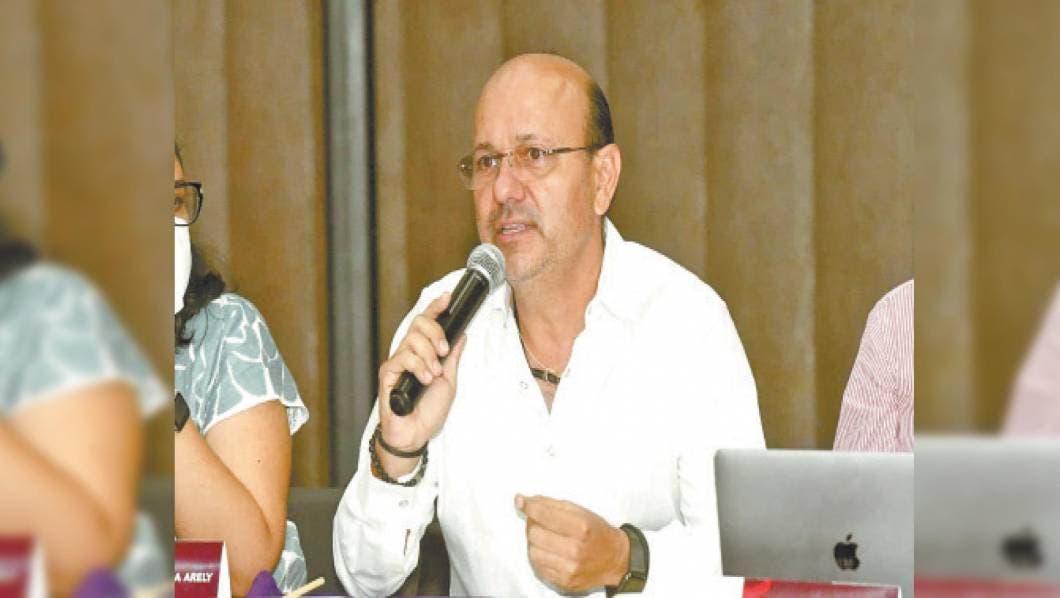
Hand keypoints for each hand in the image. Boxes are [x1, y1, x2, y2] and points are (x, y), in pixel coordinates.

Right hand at [376, 293, 466, 468]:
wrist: (416, 433)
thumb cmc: (428, 411)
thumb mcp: (449, 380)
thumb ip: (453, 358)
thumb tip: (462, 336)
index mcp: (423, 353)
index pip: (427, 323)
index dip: (436, 307)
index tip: (447, 298)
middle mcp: (409, 353)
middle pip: (419, 323)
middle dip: (436, 333)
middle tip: (444, 352)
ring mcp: (397, 362)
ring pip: (412, 340)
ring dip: (429, 356)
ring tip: (433, 374)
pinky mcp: (388, 373)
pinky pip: (403, 357)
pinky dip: (418, 366)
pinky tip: (424, 379)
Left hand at [516, 494, 629, 591]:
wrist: (615, 560)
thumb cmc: (596, 532)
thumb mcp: (581, 511)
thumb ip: (551, 505)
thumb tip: (522, 500)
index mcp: (581, 527)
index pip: (544, 515)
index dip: (529, 506)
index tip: (521, 501)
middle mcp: (575, 550)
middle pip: (534, 534)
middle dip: (533, 525)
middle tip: (540, 522)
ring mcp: (569, 569)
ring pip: (533, 552)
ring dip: (535, 543)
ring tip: (546, 538)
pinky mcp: (564, 582)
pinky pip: (538, 567)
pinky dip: (540, 557)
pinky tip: (549, 552)